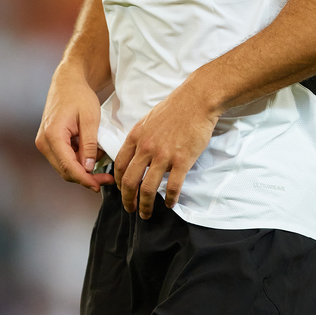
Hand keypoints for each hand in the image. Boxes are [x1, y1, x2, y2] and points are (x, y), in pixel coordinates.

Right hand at [35, 60, 114, 191]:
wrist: (68, 81)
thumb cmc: (79, 95)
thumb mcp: (90, 118)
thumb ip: (89, 144)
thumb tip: (89, 168)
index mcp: (52, 136)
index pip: (68, 167)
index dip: (85, 179)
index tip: (99, 185)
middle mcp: (44, 142)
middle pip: (65, 170)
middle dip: (86, 176)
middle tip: (106, 178)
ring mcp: (44, 142)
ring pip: (64, 165)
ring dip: (83, 167)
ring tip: (101, 156)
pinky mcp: (48, 141)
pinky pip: (63, 157)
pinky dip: (78, 158)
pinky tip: (91, 151)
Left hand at [114, 81, 217, 217]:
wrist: (196, 101)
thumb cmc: (174, 108)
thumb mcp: (148, 119)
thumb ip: (140, 137)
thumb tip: (136, 153)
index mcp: (136, 137)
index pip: (120, 165)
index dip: (118, 182)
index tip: (121, 190)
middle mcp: (147, 148)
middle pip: (130, 182)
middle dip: (127, 200)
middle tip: (130, 209)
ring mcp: (164, 155)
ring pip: (148, 188)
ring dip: (145, 205)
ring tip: (146, 213)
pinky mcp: (182, 160)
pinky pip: (173, 187)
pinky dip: (170, 199)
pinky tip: (170, 204)